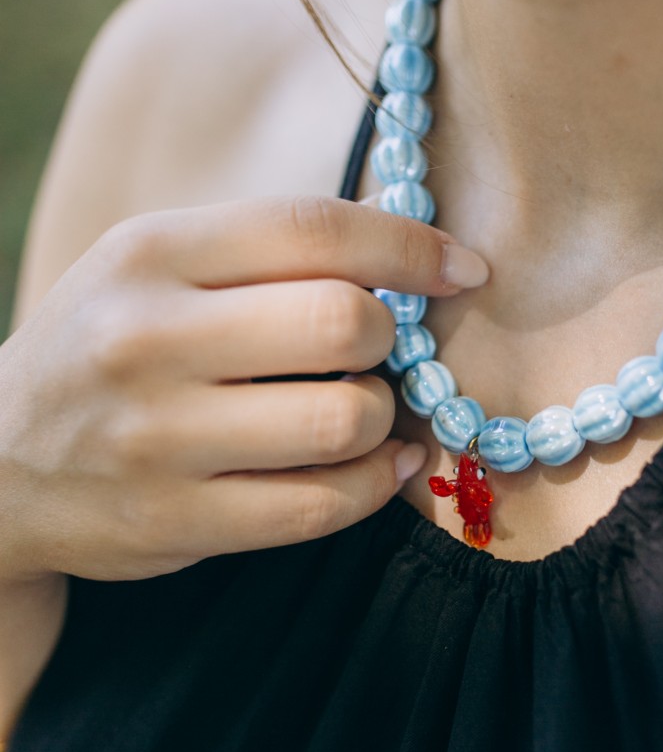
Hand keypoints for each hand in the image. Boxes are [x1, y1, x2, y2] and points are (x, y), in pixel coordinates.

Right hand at [0, 194, 487, 582]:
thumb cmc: (108, 347)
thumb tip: (411, 238)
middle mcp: (147, 339)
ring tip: (363, 410)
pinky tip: (379, 466)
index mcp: (149, 254)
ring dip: (382, 416)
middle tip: (375, 349)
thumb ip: (266, 250)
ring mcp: (158, 439)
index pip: (313, 230)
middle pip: (343, 323)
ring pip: (345, 420)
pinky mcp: (177, 522)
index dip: (411, 246)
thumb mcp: (156, 268)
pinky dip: (374, 484)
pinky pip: (322, 506)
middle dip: (390, 336)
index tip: (464, 268)